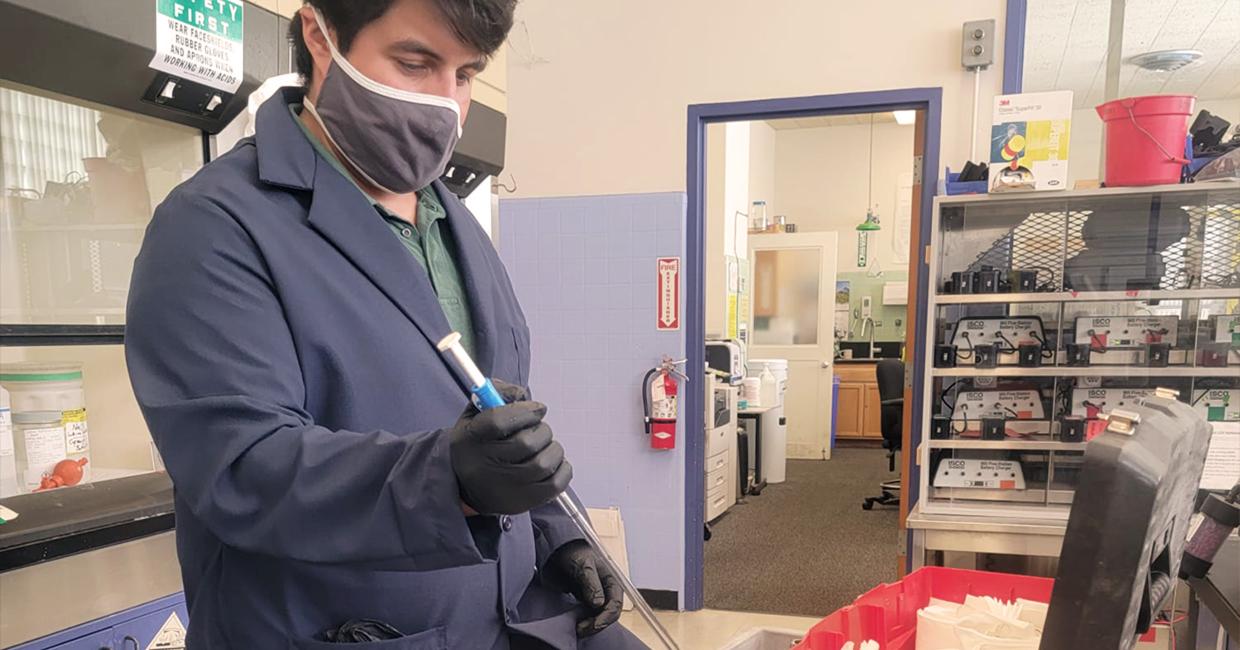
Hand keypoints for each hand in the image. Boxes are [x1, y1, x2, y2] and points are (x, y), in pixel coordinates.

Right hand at [449, 380, 571, 514]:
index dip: (525, 411)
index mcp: (471, 439)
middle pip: (526, 443)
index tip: (538, 409)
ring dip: (553, 449)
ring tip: (545, 447)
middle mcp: (485, 466)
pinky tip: (552, 463)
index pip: (499, 421)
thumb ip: (497, 393)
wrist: (465, 486)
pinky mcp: (522, 502)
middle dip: (542, 430)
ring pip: (543, 463)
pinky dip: (562, 469)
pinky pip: (555, 484)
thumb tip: (523, 396)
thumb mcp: (476, 413)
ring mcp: (505, 487)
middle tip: (538, 431)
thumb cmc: (478, 443)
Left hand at [543, 540, 622, 637]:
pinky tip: (574, 623)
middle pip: (608, 614)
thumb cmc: (574, 553)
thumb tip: (598, 604)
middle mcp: (606, 591)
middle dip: (597, 624)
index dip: (606, 617)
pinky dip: (584, 621)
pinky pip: (588, 616)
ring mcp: (596, 597)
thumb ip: (591, 584)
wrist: (558, 551)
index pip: (615, 604)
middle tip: (580, 629)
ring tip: (576, 628)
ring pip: (598, 617)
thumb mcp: (583, 566)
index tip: (594, 625)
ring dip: (590, 625)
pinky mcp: (585, 601)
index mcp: (612, 581)